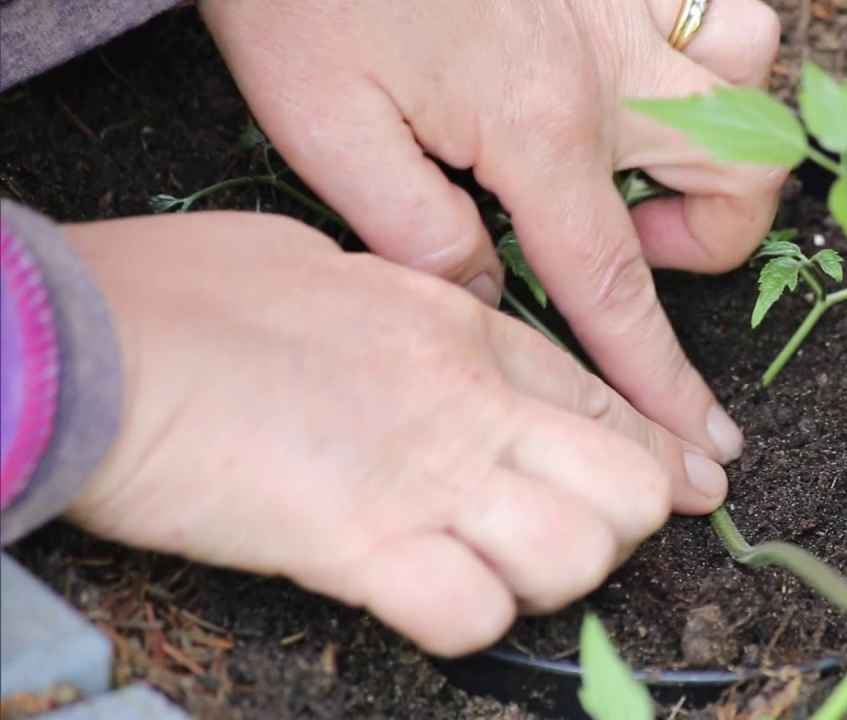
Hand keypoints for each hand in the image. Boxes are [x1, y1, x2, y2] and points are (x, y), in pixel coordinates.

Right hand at [63, 212, 727, 655]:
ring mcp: (426, 474)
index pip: (610, 406)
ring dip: (552, 578)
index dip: (665, 457)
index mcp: (465, 332)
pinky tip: (431, 597)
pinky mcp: (361, 546)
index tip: (695, 484)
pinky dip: (468, 621)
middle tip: (571, 535)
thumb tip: (442, 334)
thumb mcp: (336, 269)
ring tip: (495, 570)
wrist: (101, 340)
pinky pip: (474, 613)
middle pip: (628, 489)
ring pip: (578, 555)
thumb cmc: (195, 291)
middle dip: (621, 525)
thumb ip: (413, 310)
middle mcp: (469, 402)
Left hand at [198, 0, 784, 462]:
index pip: (617, 285)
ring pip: (750, 74)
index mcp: (537, 128)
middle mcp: (607, 64)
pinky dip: (709, 52)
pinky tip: (643, 75)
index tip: (705, 440)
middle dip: (716, 236)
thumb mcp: (326, 128)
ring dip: (723, 133)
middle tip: (634, 237)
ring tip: (650, 153)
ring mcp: (620, 2)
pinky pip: (718, 5)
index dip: (663, 379)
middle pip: (738, 173)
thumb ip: (417, 231)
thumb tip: (489, 297)